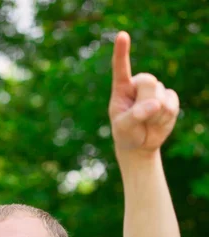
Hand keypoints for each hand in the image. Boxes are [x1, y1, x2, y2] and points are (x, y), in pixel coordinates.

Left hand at [109, 31, 178, 154]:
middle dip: (145, 102)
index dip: (122, 52)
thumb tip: (156, 104)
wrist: (140, 144)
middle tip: (139, 117)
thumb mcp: (123, 128)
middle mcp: (139, 84)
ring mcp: (155, 90)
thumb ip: (135, 115)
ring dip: (154, 115)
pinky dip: (164, 117)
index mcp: (122, 88)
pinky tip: (158, 121)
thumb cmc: (126, 134)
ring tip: (146, 121)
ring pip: (160, 95)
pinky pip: (171, 104)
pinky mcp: (169, 98)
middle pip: (148, 81)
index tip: (122, 35)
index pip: (121, 68)